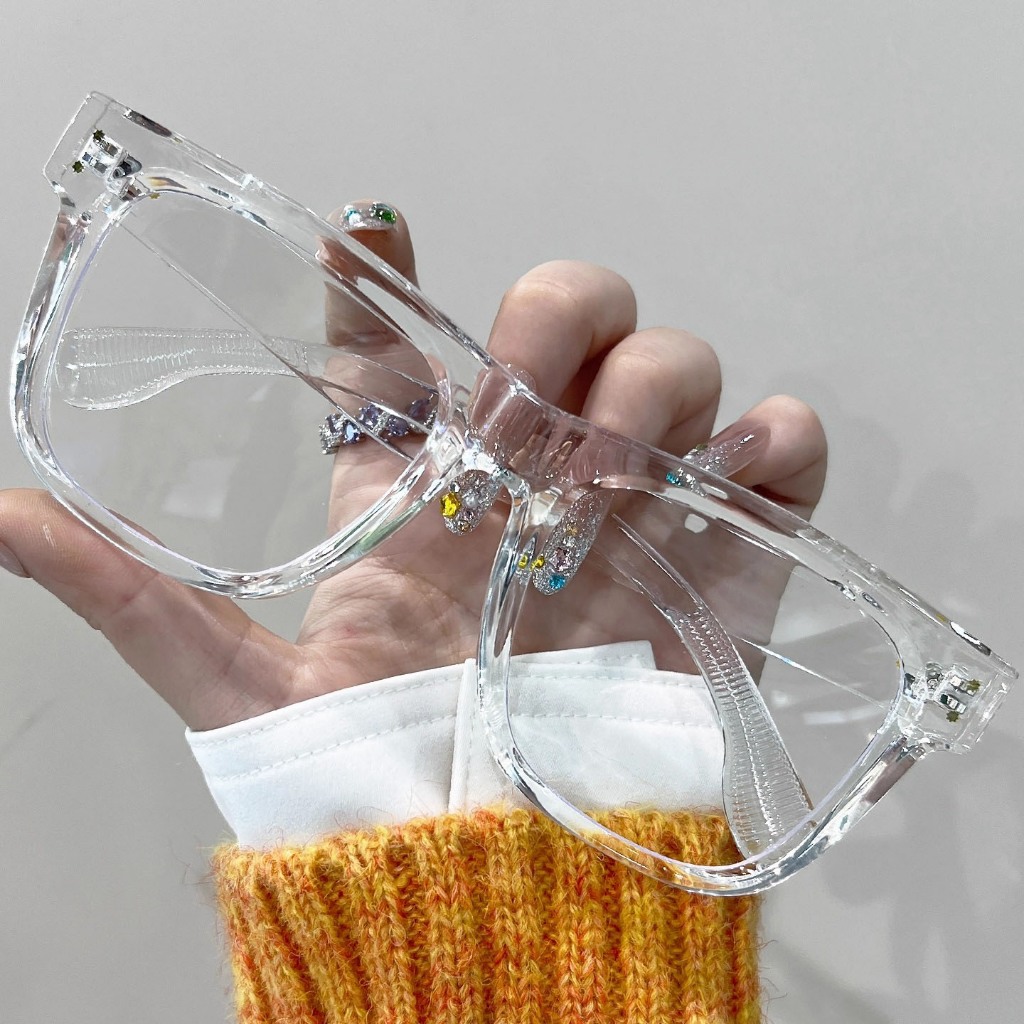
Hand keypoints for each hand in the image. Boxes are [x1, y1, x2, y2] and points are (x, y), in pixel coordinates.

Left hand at [0, 205, 826, 729]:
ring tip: (614, 464)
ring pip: (671, 368)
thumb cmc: (371, 779)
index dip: (376, 274)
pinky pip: (779, 454)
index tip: (363, 226)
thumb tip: (0, 517)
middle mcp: (526, 479)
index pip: (397, 354)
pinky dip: (775, 439)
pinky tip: (738, 468)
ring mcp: (635, 509)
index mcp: (413, 489)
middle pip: (562, 321)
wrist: (494, 877)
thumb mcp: (240, 686)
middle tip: (530, 396)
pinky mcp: (725, 555)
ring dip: (652, 382)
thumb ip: (129, 595)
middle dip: (555, 315)